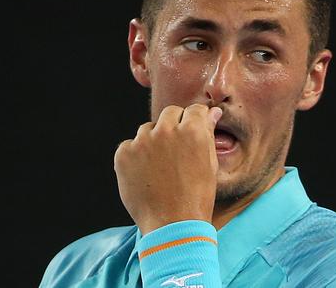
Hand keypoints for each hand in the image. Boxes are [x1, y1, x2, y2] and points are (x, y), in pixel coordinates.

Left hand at [114, 104, 222, 234]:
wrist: (172, 225)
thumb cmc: (196, 196)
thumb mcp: (210, 163)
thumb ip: (208, 133)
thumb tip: (212, 113)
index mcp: (192, 130)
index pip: (194, 110)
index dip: (195, 121)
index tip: (193, 131)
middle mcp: (166, 130)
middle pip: (170, 113)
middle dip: (174, 126)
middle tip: (176, 150)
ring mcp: (142, 141)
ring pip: (148, 129)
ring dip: (154, 140)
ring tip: (160, 167)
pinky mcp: (123, 154)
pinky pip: (130, 146)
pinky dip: (136, 156)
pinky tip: (146, 174)